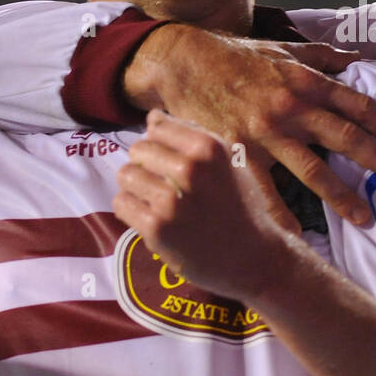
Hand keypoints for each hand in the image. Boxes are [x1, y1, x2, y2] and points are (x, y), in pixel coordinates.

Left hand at [113, 110, 298, 301]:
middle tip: (161, 184)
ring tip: (154, 200)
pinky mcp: (157, 229)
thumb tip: (152, 116)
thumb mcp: (229, 164)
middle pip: (138, 149)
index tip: (169, 161)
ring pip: (125, 175)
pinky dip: (130, 209)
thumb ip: (192, 137)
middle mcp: (191, 169)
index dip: (160, 143)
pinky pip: (122, 204)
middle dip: (145, 165)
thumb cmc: (242, 208)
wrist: (254, 259)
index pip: (158, 127)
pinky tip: (150, 217)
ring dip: (135, 187)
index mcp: (210, 147)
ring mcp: (171, 201)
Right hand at [123, 24, 375, 225]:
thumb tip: (356, 57)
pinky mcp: (238, 150)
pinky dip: (280, 214)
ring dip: (342, 195)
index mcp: (307, 82)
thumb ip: (321, 55)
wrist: (184, 62)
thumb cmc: (235, 56)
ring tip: (364, 217)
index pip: (359, 105)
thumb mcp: (281, 48)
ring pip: (313, 169)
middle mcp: (292, 107)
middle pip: (347, 137)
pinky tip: (297, 236)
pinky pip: (264, 189)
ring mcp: (266, 131)